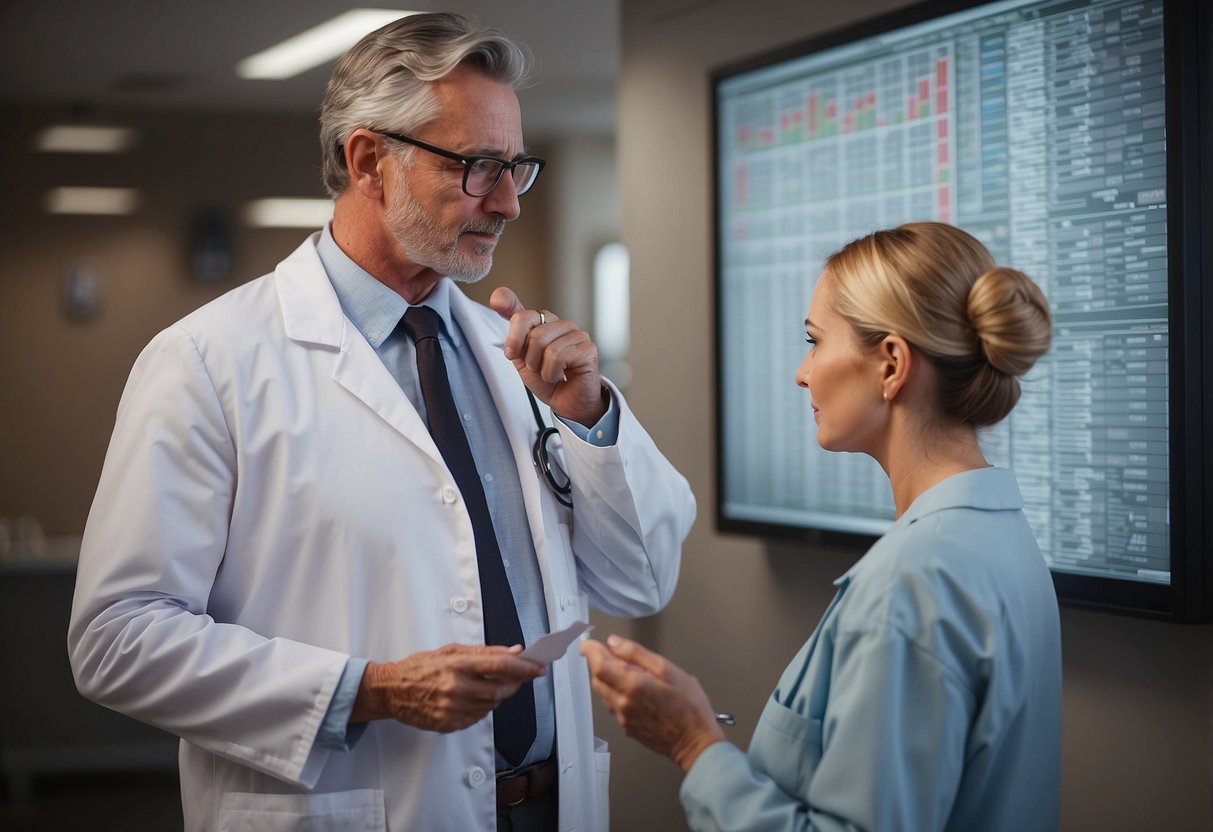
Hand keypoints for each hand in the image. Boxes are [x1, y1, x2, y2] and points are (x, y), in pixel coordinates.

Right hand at [352, 643, 544, 732]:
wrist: (392, 691)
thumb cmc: (419, 667)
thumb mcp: (451, 650)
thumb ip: (485, 651)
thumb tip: (514, 651)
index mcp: (458, 665)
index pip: (502, 666)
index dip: (525, 668)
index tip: (539, 668)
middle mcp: (457, 688)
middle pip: (502, 690)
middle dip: (516, 683)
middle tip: (521, 677)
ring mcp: (453, 709)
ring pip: (492, 705)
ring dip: (498, 695)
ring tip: (486, 685)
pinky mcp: (449, 724)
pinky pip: (478, 717)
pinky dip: (482, 707)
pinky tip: (472, 698)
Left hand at [490, 287, 607, 426]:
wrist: (566, 403)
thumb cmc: (546, 379)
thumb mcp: (520, 355)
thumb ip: (511, 328)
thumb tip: (497, 296)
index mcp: (544, 322)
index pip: (522, 315)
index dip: (513, 338)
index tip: (511, 354)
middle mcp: (561, 324)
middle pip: (534, 334)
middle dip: (530, 359)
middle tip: (539, 368)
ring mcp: (577, 334)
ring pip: (546, 347)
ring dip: (542, 369)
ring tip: (552, 373)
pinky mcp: (588, 348)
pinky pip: (558, 357)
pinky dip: (553, 373)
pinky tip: (563, 375)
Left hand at [580, 635, 725, 771]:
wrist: (696, 744)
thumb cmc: (690, 709)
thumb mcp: (668, 670)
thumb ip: (637, 654)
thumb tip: (616, 643)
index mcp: (633, 686)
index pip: (598, 665)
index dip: (590, 651)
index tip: (589, 642)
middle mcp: (623, 703)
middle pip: (597, 679)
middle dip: (598, 662)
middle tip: (608, 651)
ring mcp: (624, 718)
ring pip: (604, 692)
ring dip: (607, 677)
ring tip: (625, 668)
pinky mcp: (628, 727)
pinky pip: (614, 705)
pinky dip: (616, 692)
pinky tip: (633, 688)